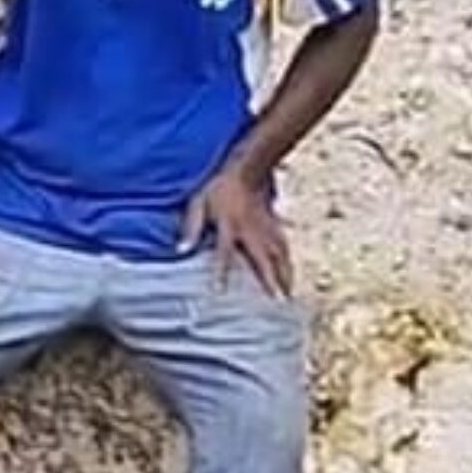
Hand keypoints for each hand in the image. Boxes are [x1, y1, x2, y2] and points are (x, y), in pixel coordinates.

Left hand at [181, 164, 290, 295]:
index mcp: (228, 226)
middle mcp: (249, 231)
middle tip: (277, 304)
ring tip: (288, 297)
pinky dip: (287, 262)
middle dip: (270, 283)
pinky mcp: (274, 226)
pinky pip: (284, 247)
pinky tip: (291, 274)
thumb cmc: (219, 188)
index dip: (221, 273)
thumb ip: (191, 227)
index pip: (223, 254)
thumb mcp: (199, 203)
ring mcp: (265, 229)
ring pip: (278, 257)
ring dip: (283, 276)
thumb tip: (180, 250)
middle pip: (262, 261)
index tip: (220, 293)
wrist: (247, 168)